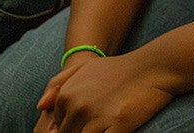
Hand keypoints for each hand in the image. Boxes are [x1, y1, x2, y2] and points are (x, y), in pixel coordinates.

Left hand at [34, 50, 174, 132]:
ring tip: (103, 126)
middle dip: (80, 132)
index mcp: (67, 95)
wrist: (152, 67)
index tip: (88, 120)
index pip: (57, 127)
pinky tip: (112, 130)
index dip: (70, 128)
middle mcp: (78, 106)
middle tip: (97, 124)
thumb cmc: (118, 69)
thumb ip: (58, 84)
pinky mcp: (116, 126)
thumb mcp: (85, 68)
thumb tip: (40, 106)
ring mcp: (97, 117)